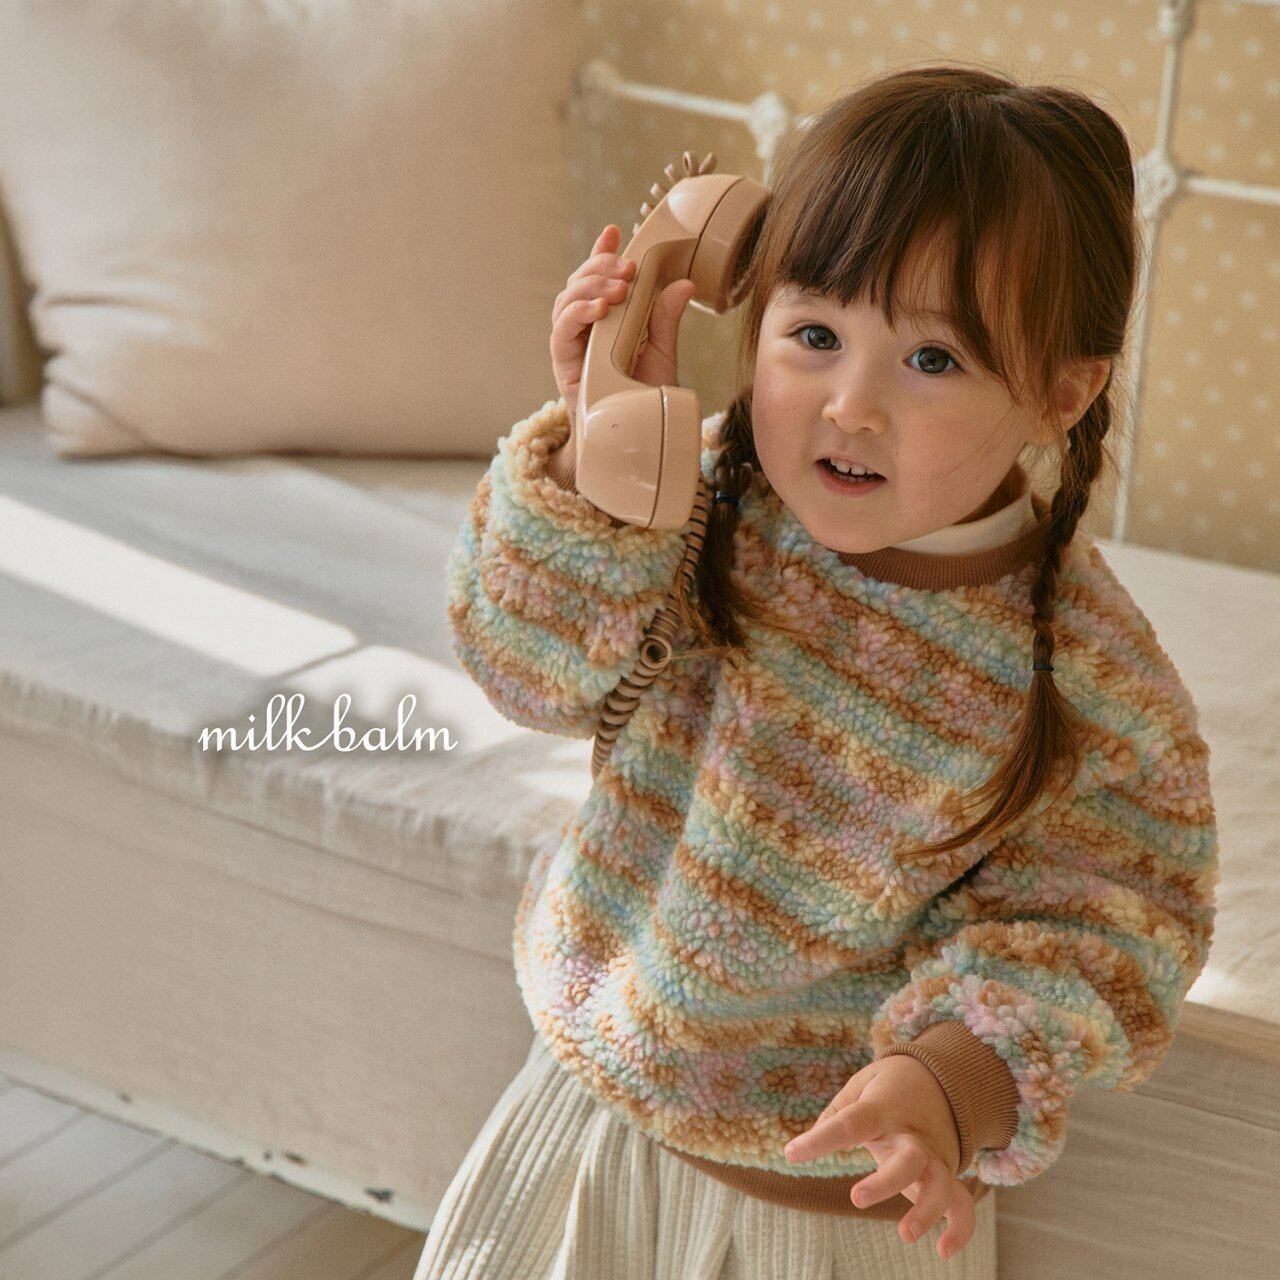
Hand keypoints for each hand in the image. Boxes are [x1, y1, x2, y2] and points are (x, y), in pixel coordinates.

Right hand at [550, 224, 695, 431]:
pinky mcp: (563, 364)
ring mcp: (572, 344)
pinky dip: (577, 314)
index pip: (598, 278)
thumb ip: (666, 317)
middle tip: (628, 266)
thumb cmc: (642, 396)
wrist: (633, 437)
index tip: (614, 232)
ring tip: (618, 288)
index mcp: (606, 319)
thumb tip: (684, 284)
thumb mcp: (661, 350)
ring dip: (590, 287)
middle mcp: (585, 328)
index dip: (602, 254)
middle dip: (600, 267)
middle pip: (580, 283)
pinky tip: (598, 310)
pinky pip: (561, 331)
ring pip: (566, 300)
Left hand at [782, 1054, 975, 1261]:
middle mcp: (911, 1135)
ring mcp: (933, 1156)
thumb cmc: (888, 1088)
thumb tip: (805, 1144)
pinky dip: (960, 1228)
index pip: (851, 1123)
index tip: (791, 1153)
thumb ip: (836, 1112)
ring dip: (926, 1209)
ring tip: (906, 1235)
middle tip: (856, 1199)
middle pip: (907, 1159)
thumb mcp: (861, 1085)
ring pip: (939, 1183)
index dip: (821, 1139)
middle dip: (886, 1182)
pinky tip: (944, 1250)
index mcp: (883, 1110)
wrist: (940, 1079)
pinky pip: (962, 1203)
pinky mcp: (947, 1174)